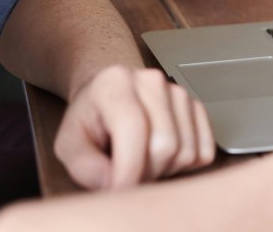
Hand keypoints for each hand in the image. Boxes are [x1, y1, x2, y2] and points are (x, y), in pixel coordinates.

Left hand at [53, 65, 215, 189]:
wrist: (110, 92)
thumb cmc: (91, 117)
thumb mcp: (68, 141)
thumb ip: (84, 165)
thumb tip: (113, 181)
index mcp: (116, 84)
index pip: (134, 130)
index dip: (128, 169)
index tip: (119, 191)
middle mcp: (152, 81)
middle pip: (165, 145)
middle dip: (145, 173)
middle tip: (126, 174)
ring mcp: (179, 92)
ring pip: (187, 151)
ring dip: (164, 169)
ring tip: (142, 162)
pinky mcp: (196, 106)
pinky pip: (204, 150)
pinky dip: (185, 164)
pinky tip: (163, 157)